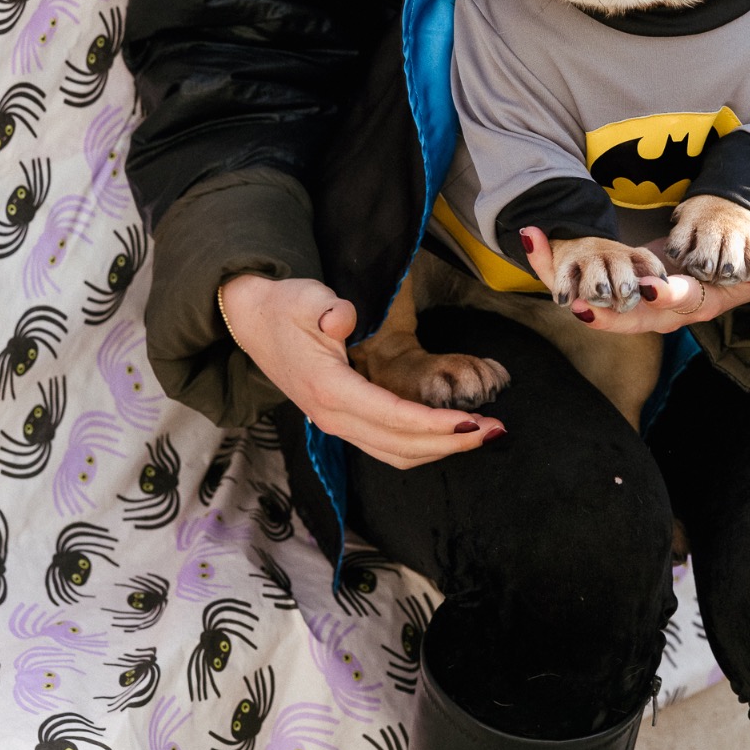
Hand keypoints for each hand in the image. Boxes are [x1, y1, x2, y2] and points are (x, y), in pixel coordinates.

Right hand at [218, 274, 503, 469]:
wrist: (253, 320)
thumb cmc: (285, 306)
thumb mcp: (304, 297)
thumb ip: (327, 308)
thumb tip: (343, 316)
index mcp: (328, 388)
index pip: (390, 416)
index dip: (433, 423)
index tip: (470, 422)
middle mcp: (333, 416)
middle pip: (400, 444)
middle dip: (450, 441)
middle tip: (496, 430)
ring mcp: (337, 423)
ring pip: (395, 453)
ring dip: (440, 448)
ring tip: (483, 435)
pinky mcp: (343, 420)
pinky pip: (387, 445)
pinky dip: (422, 445)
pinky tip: (449, 434)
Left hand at [517, 228, 749, 334]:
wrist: (728, 262)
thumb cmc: (748, 265)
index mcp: (699, 302)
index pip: (680, 304)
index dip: (665, 297)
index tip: (649, 287)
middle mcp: (665, 309)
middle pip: (630, 316)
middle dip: (605, 311)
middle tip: (580, 305)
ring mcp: (638, 300)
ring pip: (599, 302)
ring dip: (570, 287)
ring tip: (546, 277)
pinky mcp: (618, 285)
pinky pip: (582, 279)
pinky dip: (553, 260)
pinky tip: (529, 235)